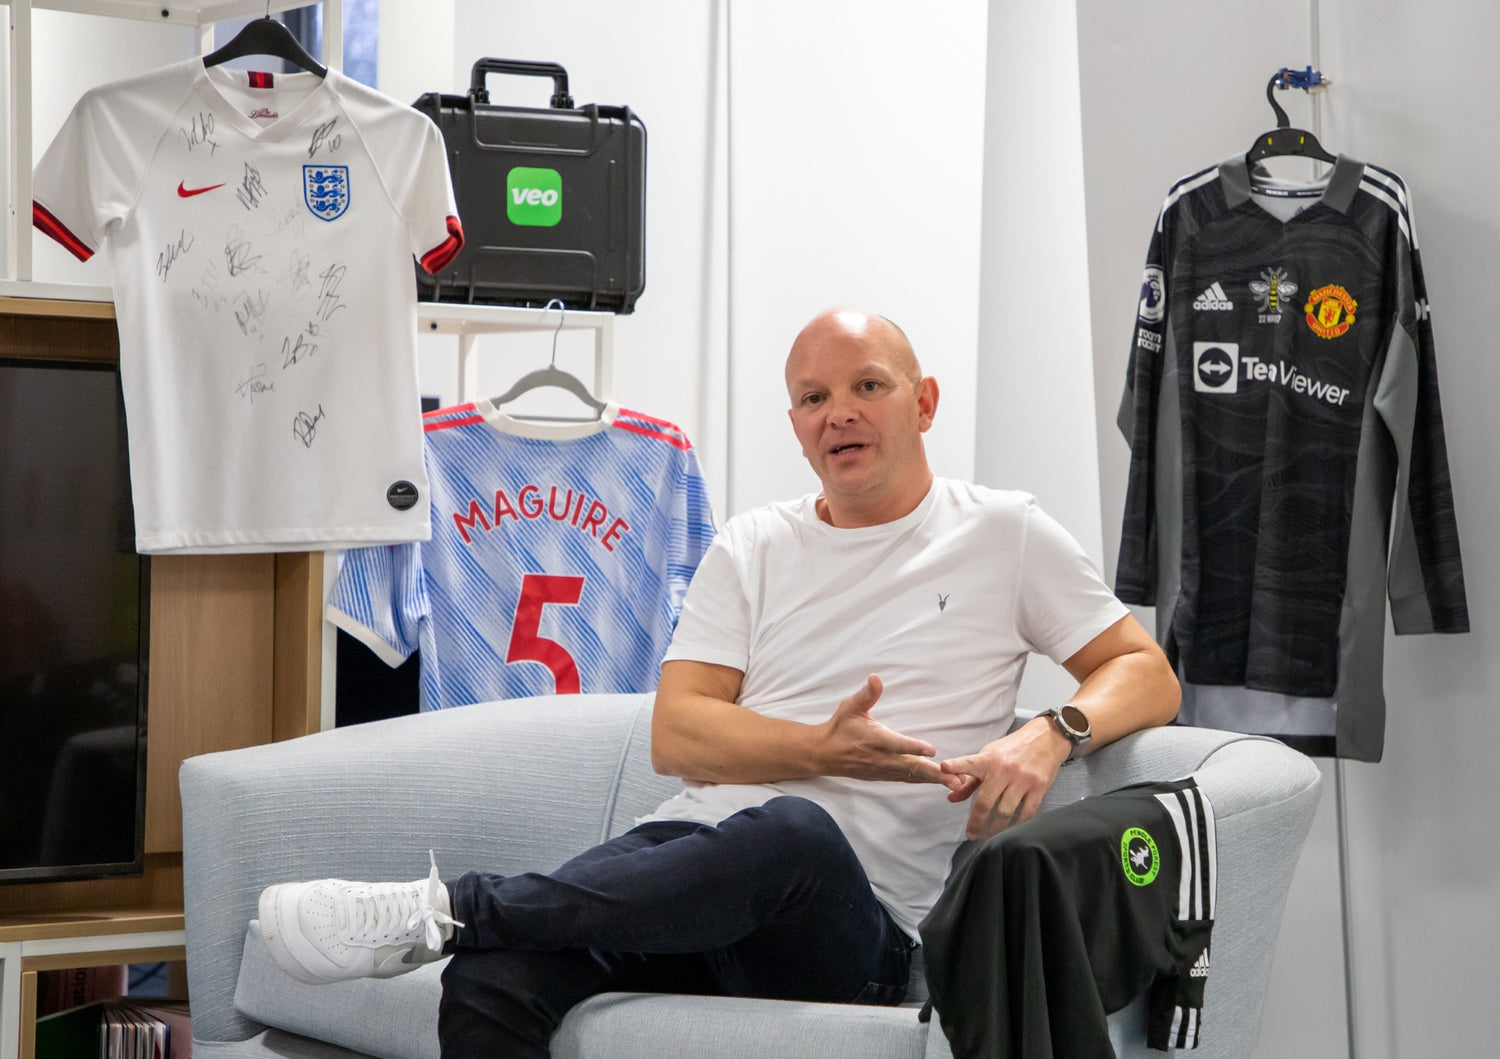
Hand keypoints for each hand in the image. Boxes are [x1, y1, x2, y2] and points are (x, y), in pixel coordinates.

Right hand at [818, 675, 945, 784]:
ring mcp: (883, 769)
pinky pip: (907, 780)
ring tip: (957, 784)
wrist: (824, 753)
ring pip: (912, 776)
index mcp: (874, 739)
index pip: (896, 744)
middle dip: (934, 774)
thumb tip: (876, 677)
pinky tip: (940, 783)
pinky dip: (924, 782)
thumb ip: (866, 694)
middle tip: (956, 779)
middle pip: (911, 767)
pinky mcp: (884, 776)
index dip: (913, 747)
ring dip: (934, 780)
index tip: (931, 750)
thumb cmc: (840, 727)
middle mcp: (880, 757)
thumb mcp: (850, 707)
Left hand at [939, 717, 1071, 838]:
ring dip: (995, 828)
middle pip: (986, 802)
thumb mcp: (989, 757)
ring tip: (988, 836)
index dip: (956, 765)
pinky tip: (1009, 831)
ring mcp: (1022, 779)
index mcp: (988, 760)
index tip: (943, 768)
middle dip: (976, 822)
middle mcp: (1004, 769)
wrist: (1045, 739)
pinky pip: (1026, 813)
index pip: (969, 763)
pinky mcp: (1039, 788)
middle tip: (971, 834)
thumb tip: (951, 798)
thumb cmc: (1012, 749)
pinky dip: (1017, 825)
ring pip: (1005, 811)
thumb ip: (969, 779)